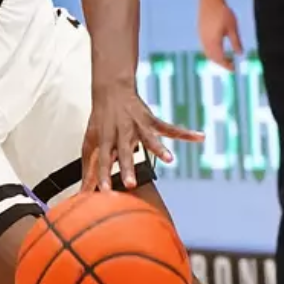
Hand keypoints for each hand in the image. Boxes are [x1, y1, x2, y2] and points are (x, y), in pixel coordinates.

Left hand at [82, 81, 200, 193]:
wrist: (111, 91)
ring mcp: (137, 127)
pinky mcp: (150, 121)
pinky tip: (200, 137)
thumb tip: (82, 192)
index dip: (103, 175)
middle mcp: (121, 133)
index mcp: (105, 139)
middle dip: (127, 167)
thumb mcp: (90, 142)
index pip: (102, 160)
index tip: (104, 191)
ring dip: (158, 149)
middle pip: (123, 152)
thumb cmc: (100, 121)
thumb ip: (88, 168)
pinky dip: (185, 133)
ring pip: (148, 139)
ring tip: (169, 159)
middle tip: (131, 184)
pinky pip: (170, 128)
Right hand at [198, 0, 243, 70]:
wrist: (210, 1)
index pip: (220, 58)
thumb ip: (236, 42)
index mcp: (214, 41)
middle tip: (230, 65)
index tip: (233, 69)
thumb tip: (240, 54)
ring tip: (225, 59)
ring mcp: (201, 37)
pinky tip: (218, 49)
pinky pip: (205, 47)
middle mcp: (205, 41)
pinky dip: (211, 52)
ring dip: (216, 58)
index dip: (226, 65)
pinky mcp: (200, 33)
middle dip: (221, 63)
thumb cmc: (223, 13)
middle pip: (212, 58)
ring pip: (207, 53)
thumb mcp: (233, 28)